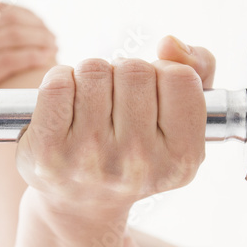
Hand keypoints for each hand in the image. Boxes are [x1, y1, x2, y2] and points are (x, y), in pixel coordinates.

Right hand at [0, 0, 56, 88]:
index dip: (24, 14)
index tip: (38, 24)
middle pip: (9, 18)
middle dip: (36, 26)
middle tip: (50, 36)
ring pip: (13, 35)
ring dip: (38, 39)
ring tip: (51, 46)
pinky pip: (9, 58)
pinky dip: (31, 56)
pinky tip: (43, 58)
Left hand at [14, 37, 213, 213]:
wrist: (81, 204)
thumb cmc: (134, 150)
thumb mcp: (180, 121)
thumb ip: (198, 70)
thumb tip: (170, 43)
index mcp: (180, 158)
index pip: (180, 78)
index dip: (163, 74)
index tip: (151, 96)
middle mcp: (138, 162)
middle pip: (135, 69)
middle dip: (123, 74)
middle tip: (116, 103)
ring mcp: (91, 158)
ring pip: (95, 70)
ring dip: (92, 77)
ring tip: (91, 106)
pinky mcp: (49, 152)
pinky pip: (58, 82)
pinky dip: (60, 80)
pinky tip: (65, 105)